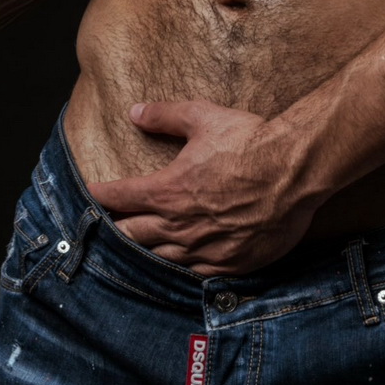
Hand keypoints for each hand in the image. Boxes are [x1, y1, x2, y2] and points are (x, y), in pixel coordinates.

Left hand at [86, 99, 318, 275]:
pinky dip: (181, 266)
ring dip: (146, 250)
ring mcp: (204, 249)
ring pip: (161, 258)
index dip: (102, 194)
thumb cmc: (249, 141)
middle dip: (117, 228)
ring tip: (137, 247)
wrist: (293, 171)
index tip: (91, 192)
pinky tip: (179, 262)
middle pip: (133, 234)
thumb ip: (165, 116)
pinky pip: (194, 272)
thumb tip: (134, 112)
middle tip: (108, 225)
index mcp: (168, 190)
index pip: (121, 196)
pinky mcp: (229, 263)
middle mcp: (180, 225)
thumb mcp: (203, 116)